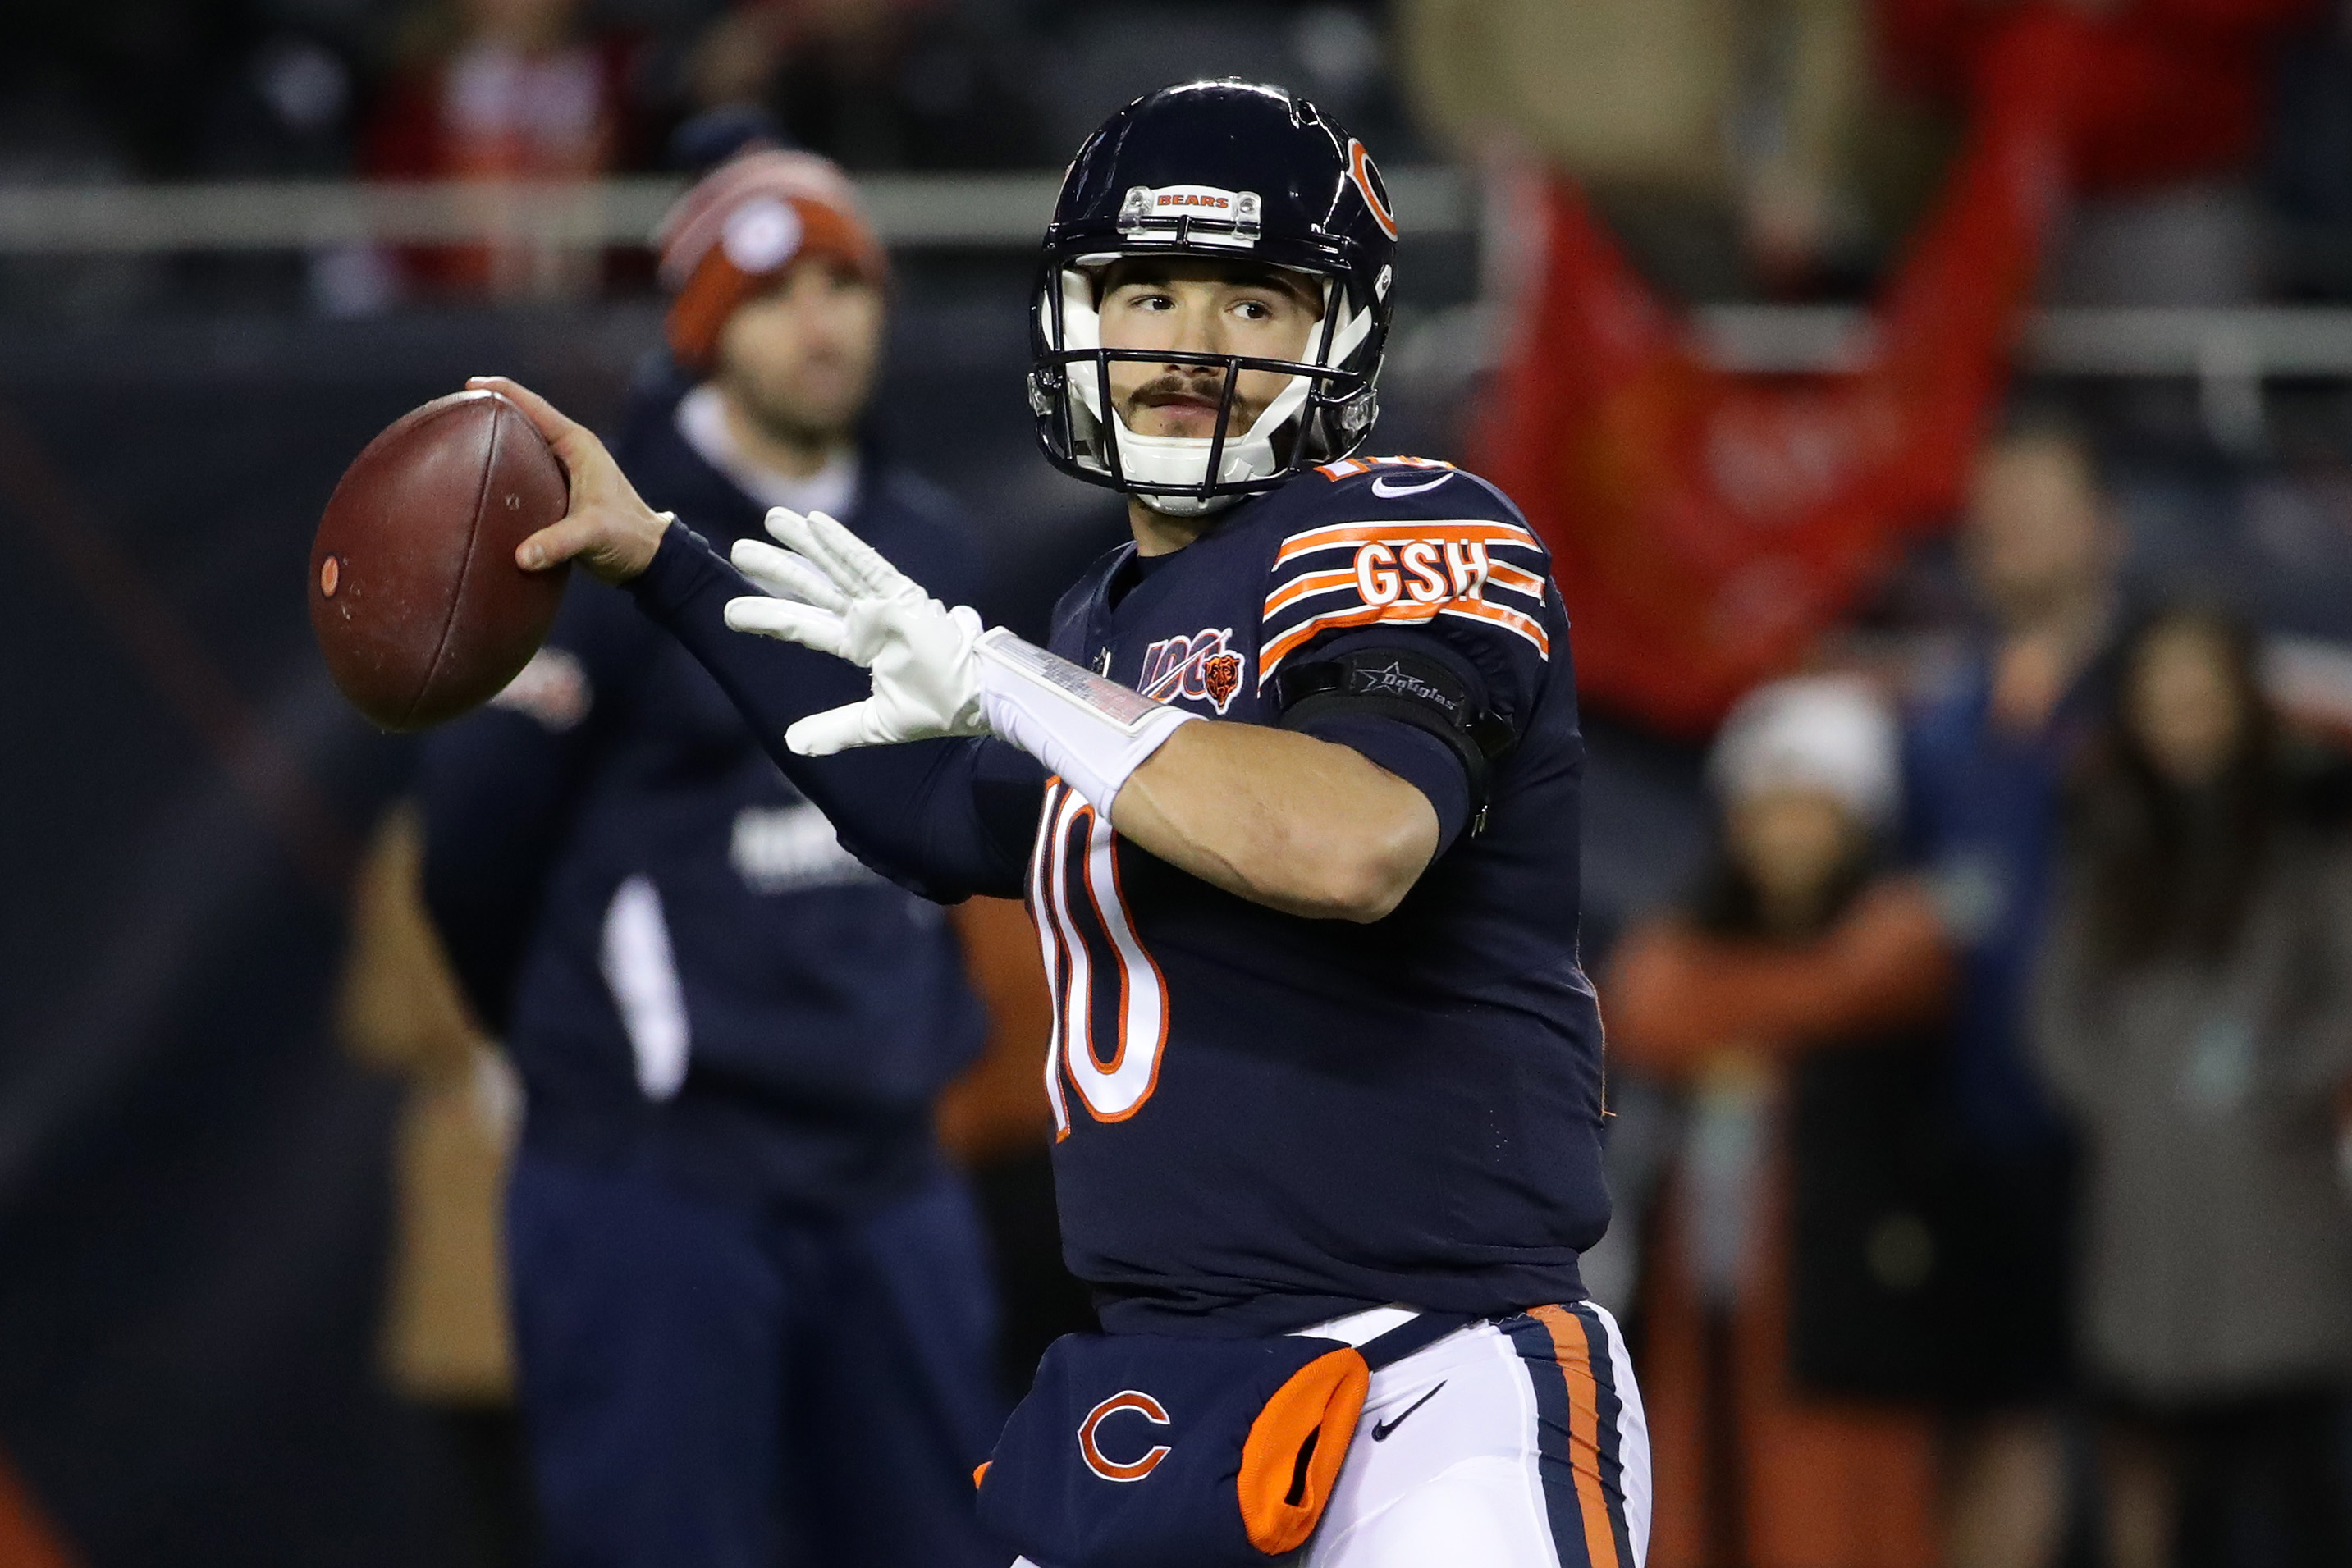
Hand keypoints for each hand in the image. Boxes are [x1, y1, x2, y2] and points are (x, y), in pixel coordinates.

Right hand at [470, 376, 670, 583]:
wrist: (648, 558)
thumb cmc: (628, 539)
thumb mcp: (594, 534)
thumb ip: (559, 543)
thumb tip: (521, 556)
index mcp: (577, 445)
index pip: (533, 407)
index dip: (502, 391)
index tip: (469, 386)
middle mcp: (568, 452)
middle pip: (522, 420)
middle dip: (489, 412)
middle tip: (451, 411)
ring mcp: (562, 471)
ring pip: (521, 446)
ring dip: (493, 441)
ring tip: (456, 440)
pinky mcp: (557, 492)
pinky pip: (522, 472)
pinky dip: (501, 470)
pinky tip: (478, 478)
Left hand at [724, 506, 988, 754]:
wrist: (976, 700)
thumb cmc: (939, 708)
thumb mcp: (876, 723)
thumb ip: (836, 729)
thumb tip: (792, 743)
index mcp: (861, 644)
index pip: (805, 626)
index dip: (769, 616)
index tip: (732, 612)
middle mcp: (868, 618)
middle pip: (812, 588)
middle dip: (777, 569)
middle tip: (739, 550)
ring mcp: (884, 603)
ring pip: (834, 569)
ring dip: (803, 544)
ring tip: (771, 519)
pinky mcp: (902, 595)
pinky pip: (866, 564)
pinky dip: (841, 544)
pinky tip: (815, 524)